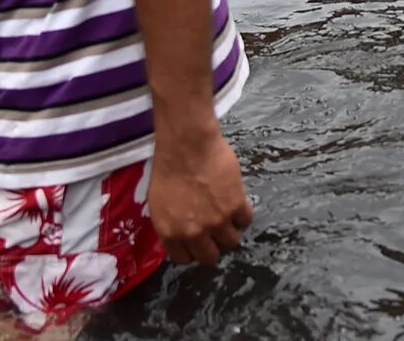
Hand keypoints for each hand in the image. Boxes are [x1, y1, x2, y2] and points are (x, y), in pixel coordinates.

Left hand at [148, 126, 252, 267]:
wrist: (187, 145)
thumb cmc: (167, 167)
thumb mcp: (158, 202)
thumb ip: (170, 223)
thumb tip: (180, 232)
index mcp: (171, 232)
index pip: (184, 259)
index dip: (191, 250)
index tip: (195, 242)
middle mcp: (194, 232)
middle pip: (210, 257)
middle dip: (212, 246)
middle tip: (214, 232)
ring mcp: (217, 221)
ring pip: (231, 242)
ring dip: (230, 231)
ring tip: (228, 217)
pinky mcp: (235, 205)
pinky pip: (245, 220)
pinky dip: (242, 214)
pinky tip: (237, 202)